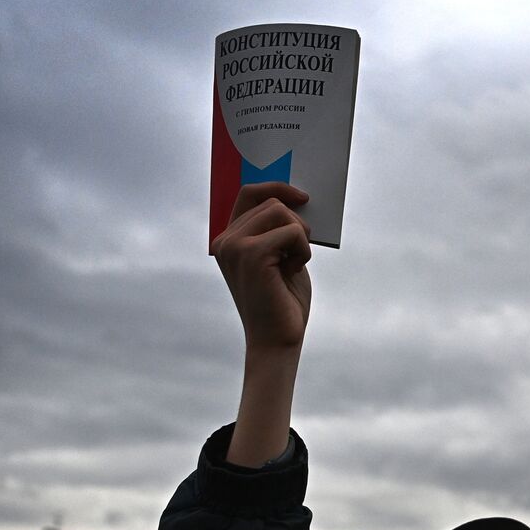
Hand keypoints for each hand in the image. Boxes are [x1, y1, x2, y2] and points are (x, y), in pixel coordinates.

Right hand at [212, 183, 312, 351]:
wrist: (277, 341)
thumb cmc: (283, 303)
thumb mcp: (281, 258)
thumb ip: (279, 231)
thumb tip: (297, 200)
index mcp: (228, 241)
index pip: (249, 195)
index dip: (276, 187)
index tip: (302, 197)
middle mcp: (225, 241)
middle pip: (271, 202)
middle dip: (296, 224)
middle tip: (298, 254)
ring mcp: (235, 246)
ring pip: (280, 212)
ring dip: (300, 236)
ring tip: (294, 263)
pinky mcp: (251, 254)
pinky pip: (292, 231)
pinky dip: (303, 250)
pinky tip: (294, 271)